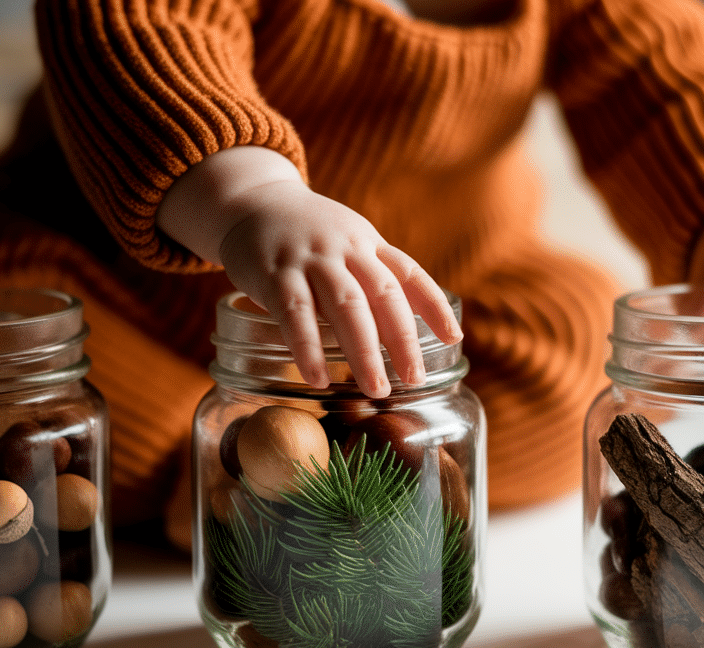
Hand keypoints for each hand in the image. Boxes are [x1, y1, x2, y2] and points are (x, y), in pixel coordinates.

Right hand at [219, 181, 461, 396]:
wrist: (249, 201)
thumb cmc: (304, 234)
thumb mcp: (345, 242)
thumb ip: (370, 276)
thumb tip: (403, 329)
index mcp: (367, 243)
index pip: (409, 273)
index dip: (434, 305)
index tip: (454, 337)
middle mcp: (345, 247)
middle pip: (383, 295)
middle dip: (403, 340)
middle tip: (413, 380)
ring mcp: (310, 258)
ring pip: (345, 306)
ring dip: (363, 350)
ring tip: (375, 389)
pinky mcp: (274, 272)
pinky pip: (295, 313)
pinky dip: (308, 348)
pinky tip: (318, 378)